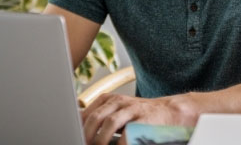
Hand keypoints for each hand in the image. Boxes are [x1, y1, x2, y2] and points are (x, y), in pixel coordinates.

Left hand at [82, 92, 198, 144]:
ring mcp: (131, 109)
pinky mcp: (143, 120)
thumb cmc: (138, 115)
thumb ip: (99, 118)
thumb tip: (78, 130)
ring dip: (100, 140)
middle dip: (86, 136)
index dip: (77, 128)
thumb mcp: (117, 112)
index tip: (71, 137)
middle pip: (95, 118)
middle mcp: (119, 102)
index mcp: (109, 99)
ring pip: (109, 123)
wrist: (168, 111)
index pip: (86, 113)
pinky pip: (128, 135)